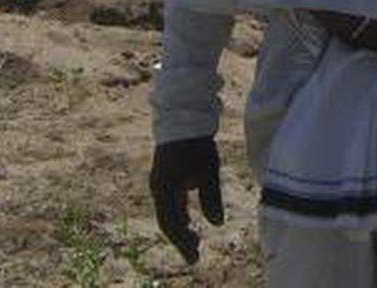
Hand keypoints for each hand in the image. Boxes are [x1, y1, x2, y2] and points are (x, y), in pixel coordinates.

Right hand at [149, 136, 224, 264]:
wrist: (184, 118)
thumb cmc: (197, 144)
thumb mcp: (208, 170)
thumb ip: (211, 198)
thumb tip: (217, 224)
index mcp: (165, 189)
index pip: (172, 224)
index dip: (183, 243)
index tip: (194, 258)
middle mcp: (158, 189)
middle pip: (167, 221)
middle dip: (181, 239)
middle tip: (195, 255)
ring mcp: (160, 183)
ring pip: (168, 212)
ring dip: (180, 227)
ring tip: (194, 241)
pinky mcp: (165, 177)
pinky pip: (170, 202)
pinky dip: (179, 214)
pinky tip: (188, 221)